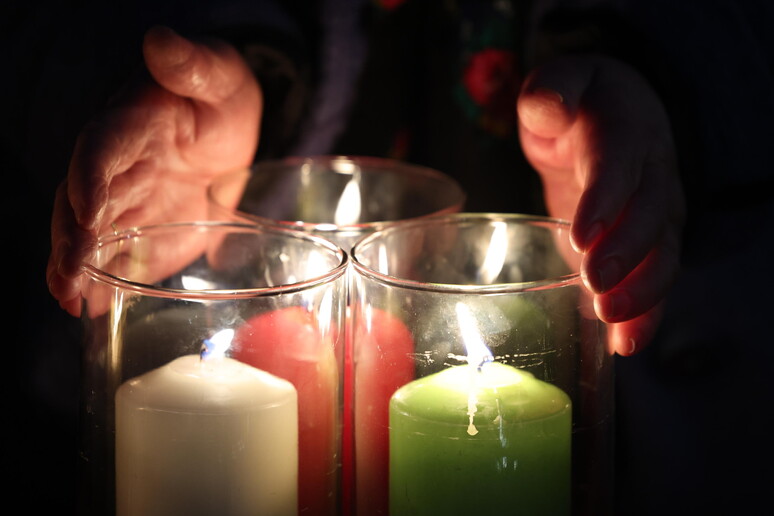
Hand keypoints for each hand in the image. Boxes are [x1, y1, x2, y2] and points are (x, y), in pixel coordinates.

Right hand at [47, 26, 261, 315]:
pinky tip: (90, 311)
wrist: (223, 134)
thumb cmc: (217, 98)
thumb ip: (193, 64)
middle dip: (72, 238)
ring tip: (70, 302)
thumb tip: (161, 41)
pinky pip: (115, 257)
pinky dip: (101, 283)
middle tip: (69, 275)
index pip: (100, 148)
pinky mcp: (140, 231)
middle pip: (82, 202)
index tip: (85, 208)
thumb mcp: (217, 76)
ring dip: (76, 267)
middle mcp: (117, 168)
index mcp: (131, 125)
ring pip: (90, 235)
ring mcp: (126, 203)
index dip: (90, 177)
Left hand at [517, 54, 684, 355]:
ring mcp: (656, 211)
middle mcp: (652, 173)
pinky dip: (645, 314)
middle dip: (627, 255)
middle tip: (598, 287)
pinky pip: (655, 279)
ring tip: (615, 328)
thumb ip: (550, 91)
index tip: (584, 234)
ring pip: (663, 255)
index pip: (619, 162)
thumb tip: (551, 107)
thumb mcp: (558, 83)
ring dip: (643, 294)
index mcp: (624, 130)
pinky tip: (624, 344)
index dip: (606, 198)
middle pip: (650, 215)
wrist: (616, 117)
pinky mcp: (648, 243)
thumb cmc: (579, 105)